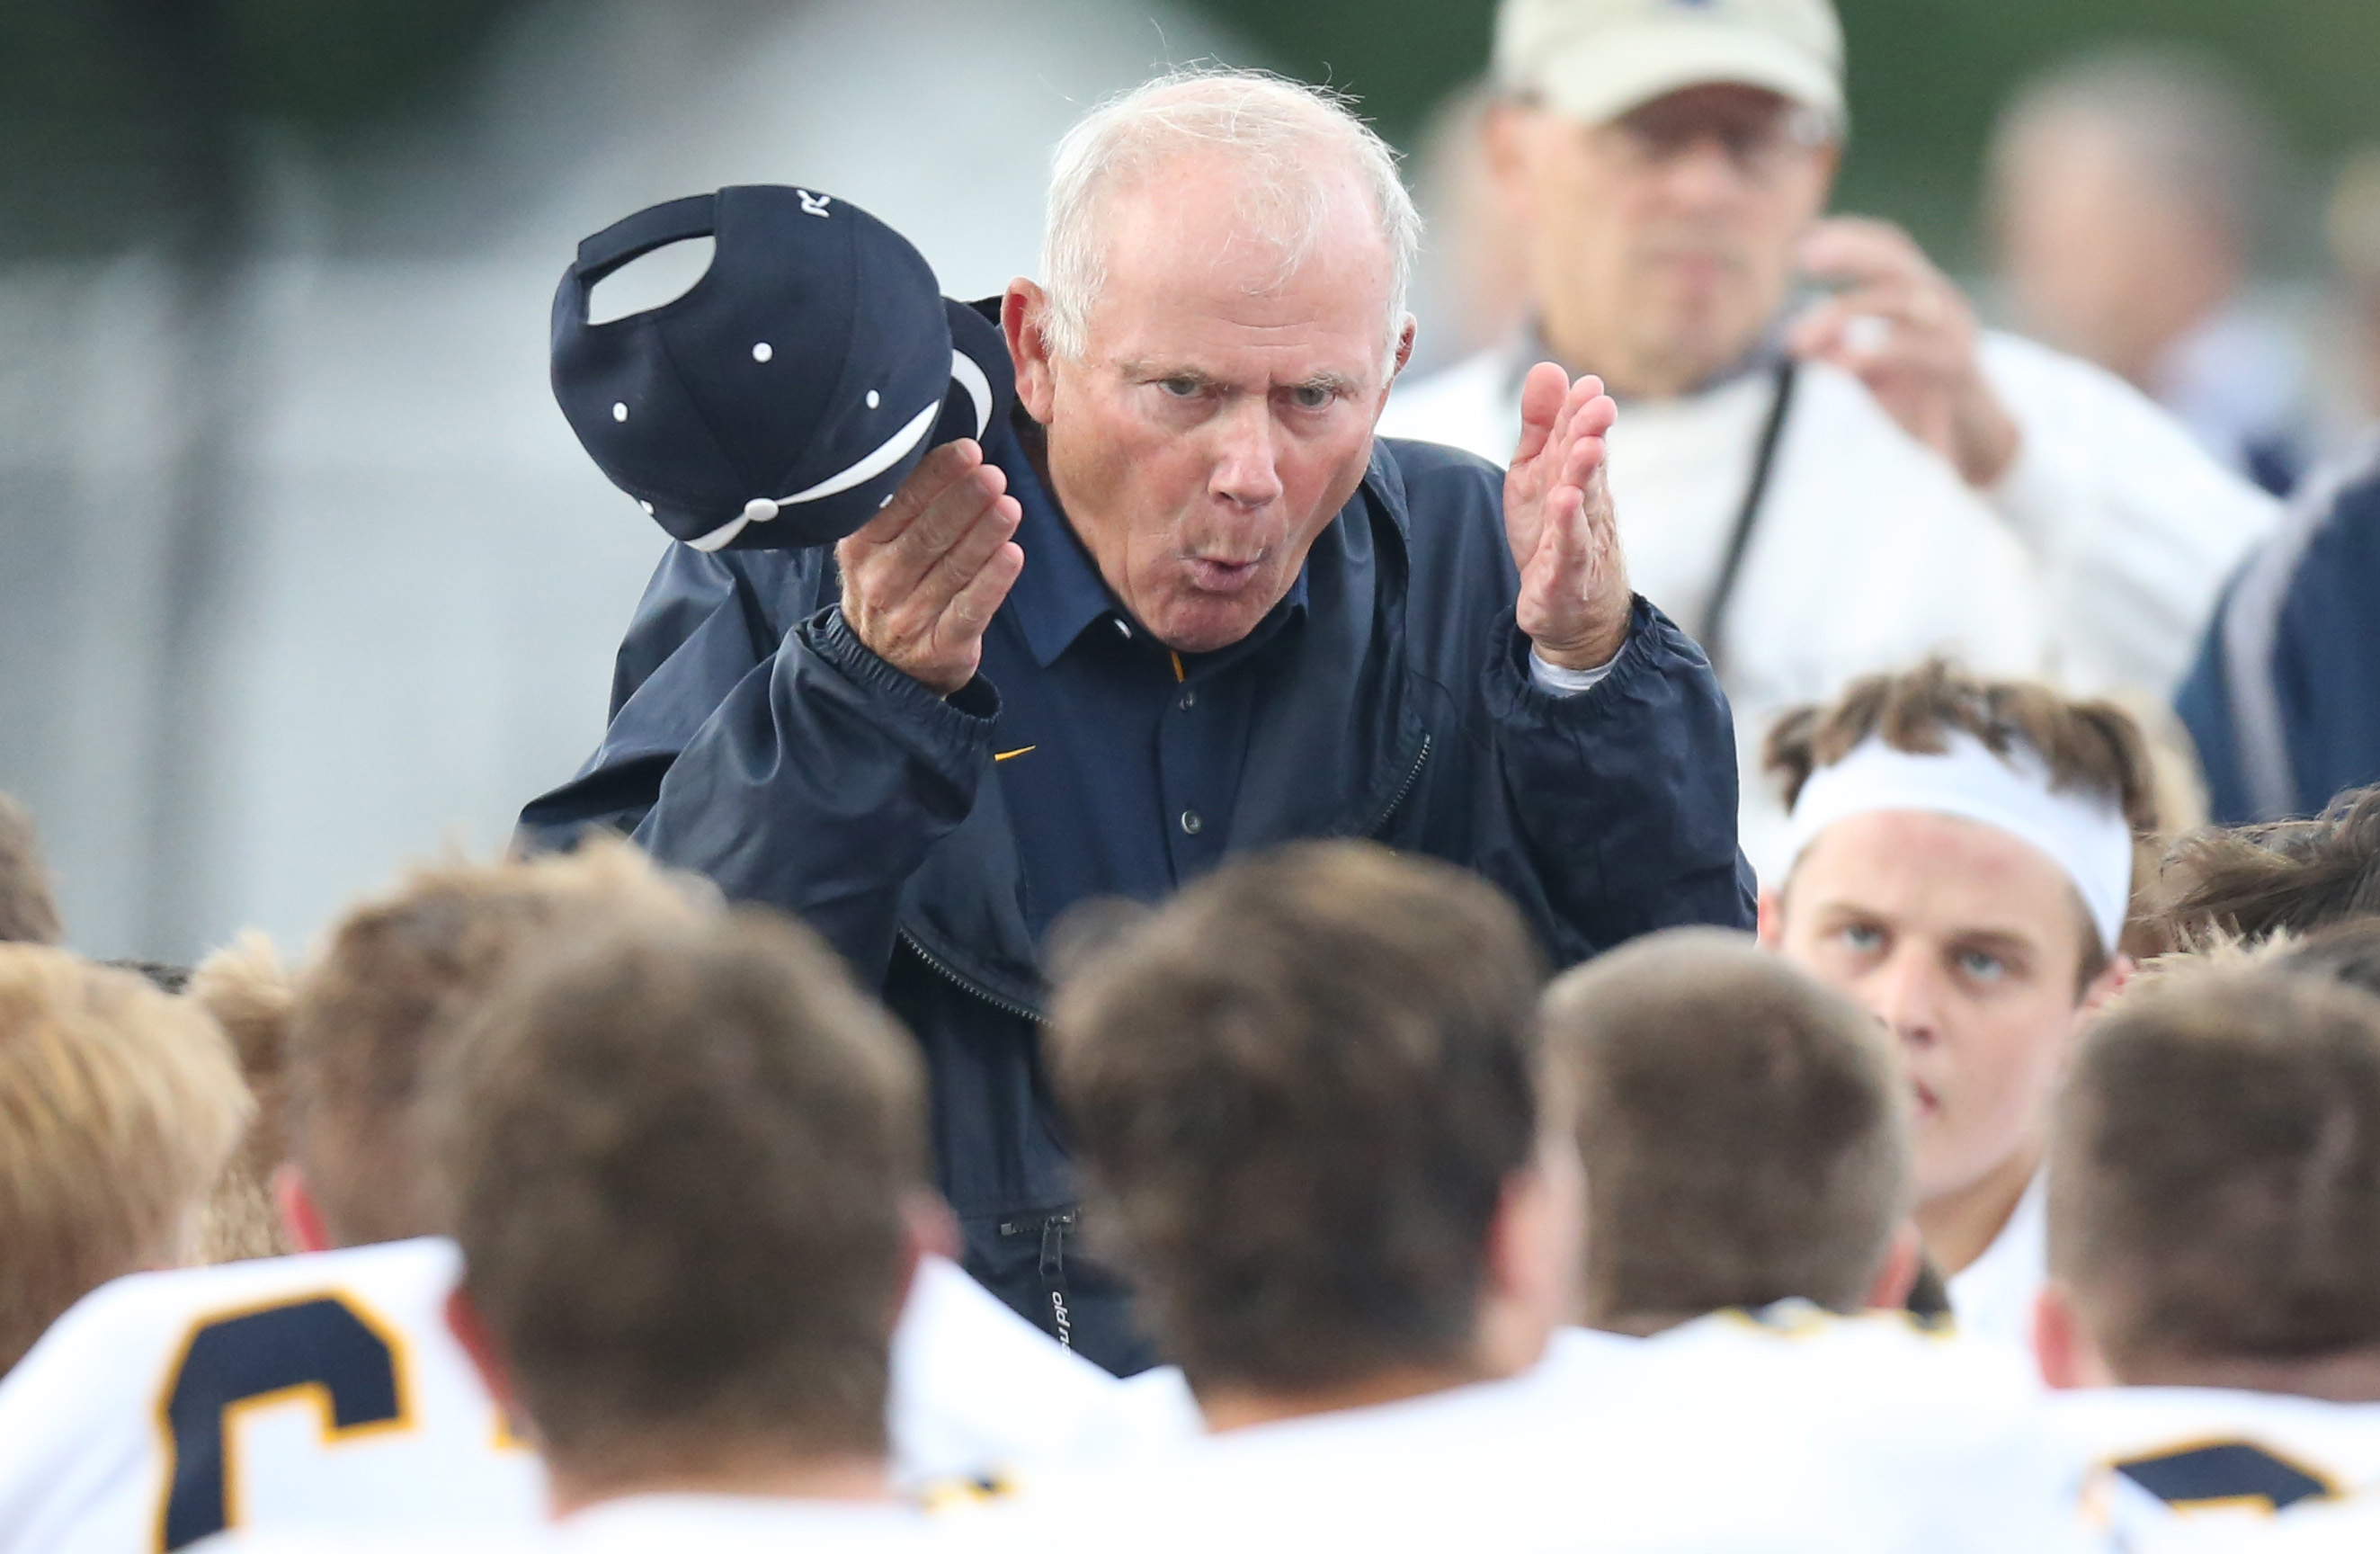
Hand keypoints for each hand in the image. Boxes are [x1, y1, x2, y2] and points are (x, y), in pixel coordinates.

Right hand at [835, 440, 1024, 696]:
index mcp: (861, 545)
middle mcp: (880, 580)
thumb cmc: (891, 583)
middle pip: (927, 534)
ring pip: (952, 569)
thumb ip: (904, 503)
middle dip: (963, 501)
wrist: (880, 663)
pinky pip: (970, 610)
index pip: (899, 503)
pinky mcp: (940, 645)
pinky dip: (992, 582)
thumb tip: (954, 451)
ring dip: (984, 535)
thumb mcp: (878, 544)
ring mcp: (909, 616)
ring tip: (1010, 506)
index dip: (935, 475)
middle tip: (994, 475)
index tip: (968, 451)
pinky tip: (1013, 555)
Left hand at [1506, 365, 1630, 671]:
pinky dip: (1568, 527)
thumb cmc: (1555, 535)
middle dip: (1591, 434)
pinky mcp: (1566, 577)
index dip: (1580, 413)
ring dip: (1585, 474)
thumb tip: (1548, 368)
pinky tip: (1565, 503)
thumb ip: (1541, 426)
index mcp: (1577, 477)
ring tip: (1585, 446)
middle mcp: (1587, 505)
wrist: (1573, 613)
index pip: (1578, 439)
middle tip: (1598, 404)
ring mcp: (1580, 541)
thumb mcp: (1537, 475)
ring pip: (1585, 504)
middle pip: (1588, 466)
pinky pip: (1569, 549)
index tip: (1588, 385)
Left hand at [1787, 217, 2021, 488]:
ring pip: (1903, 301)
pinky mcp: (1960, 369)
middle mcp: (1943, 305)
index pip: (1890, 249)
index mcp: (1925, 297)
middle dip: (1851, 254)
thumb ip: (1840, 351)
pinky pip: (1919, 351)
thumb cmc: (1922, 400)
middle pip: (1897, 263)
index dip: (1850, 238)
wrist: (1976, 442)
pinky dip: (1877, 352)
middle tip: (1804, 258)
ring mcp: (1956, 334)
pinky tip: (1839, 365)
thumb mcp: (1872, 373)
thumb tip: (1800, 342)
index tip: (1804, 241)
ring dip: (1844, 313)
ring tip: (1797, 341)